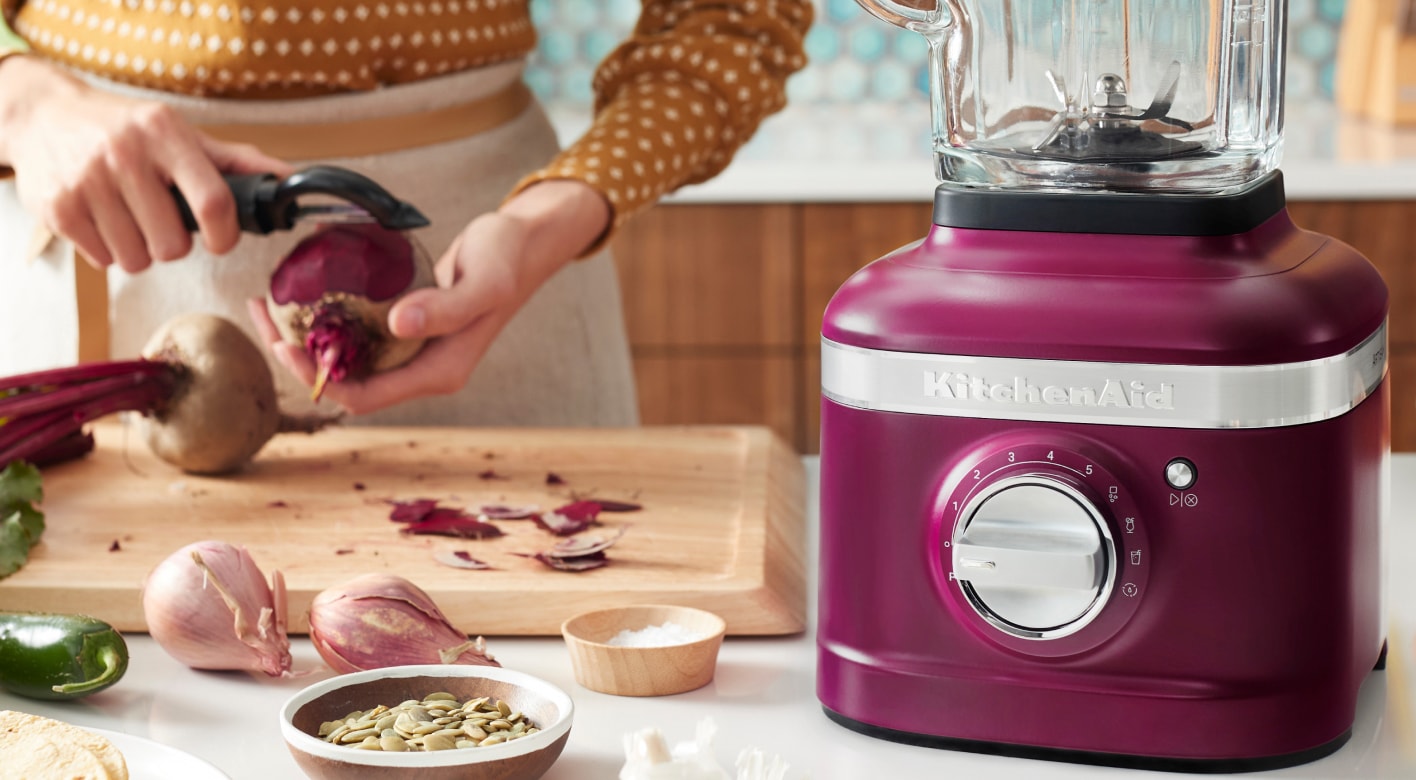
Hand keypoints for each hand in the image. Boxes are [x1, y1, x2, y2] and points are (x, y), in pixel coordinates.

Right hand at [0, 56, 292, 270]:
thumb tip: (290, 181)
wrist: (45, 116)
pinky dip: (109, 250)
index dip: (225, 236)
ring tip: (129, 217)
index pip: (213, 203)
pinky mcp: (59, 209)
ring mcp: (88, 182)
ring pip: (138, 260)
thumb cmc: (126, 130)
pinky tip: (103, 218)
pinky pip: (105, 261)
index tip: (220, 239)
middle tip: (161, 219)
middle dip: (174, 243)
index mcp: (165, 133)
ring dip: (140, 249)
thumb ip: (236, 162)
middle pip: (173, 245)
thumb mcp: (180, 134)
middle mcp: (125, 154)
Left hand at [248, 179, 612, 414]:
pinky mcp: (405, 326)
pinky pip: (356, 334)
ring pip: (346, 359)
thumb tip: (396, 324)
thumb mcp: (482, 282)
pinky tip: (301, 294)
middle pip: (346, 382)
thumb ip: (444, 307)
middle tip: (261, 316)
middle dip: (298, 357)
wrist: (524, 243)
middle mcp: (421, 368)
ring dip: (303, 338)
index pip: (364, 396)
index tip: (285, 344)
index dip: (320, 379)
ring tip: (267, 305)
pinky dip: (324, 319)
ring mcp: (412, 349)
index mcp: (438, 372)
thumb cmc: (507, 259)